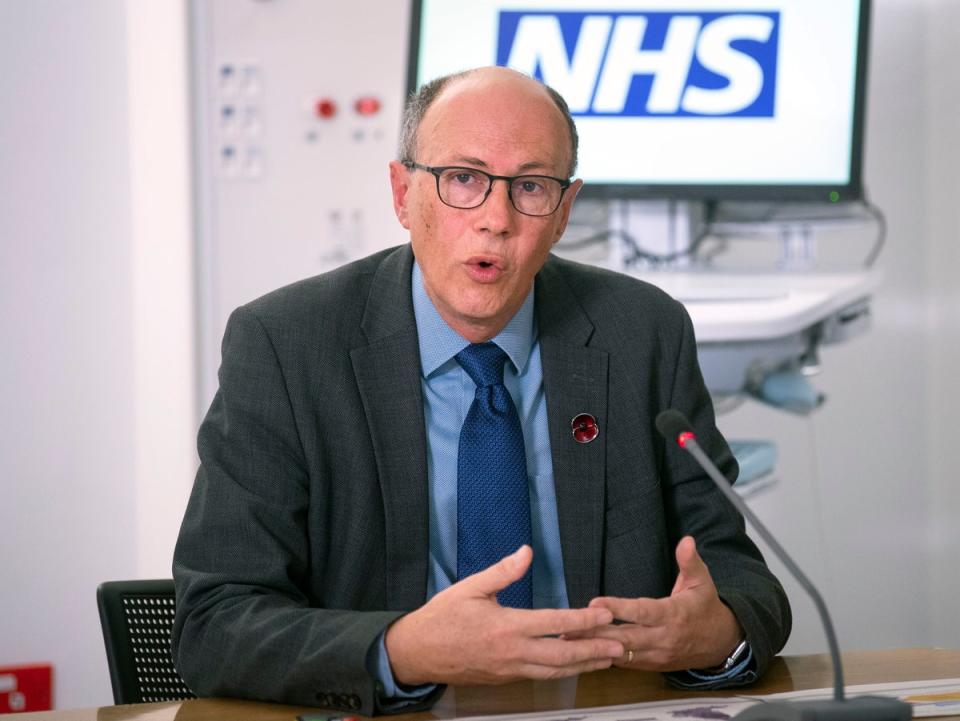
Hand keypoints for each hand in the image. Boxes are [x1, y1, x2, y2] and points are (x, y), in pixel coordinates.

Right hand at [384, 545, 624, 685]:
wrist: (417, 652)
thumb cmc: (442, 618)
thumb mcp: (470, 587)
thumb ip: (502, 571)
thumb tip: (527, 552)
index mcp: (506, 627)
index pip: (554, 625)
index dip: (583, 621)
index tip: (605, 615)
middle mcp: (512, 653)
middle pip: (563, 656)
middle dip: (595, 650)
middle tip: (620, 645)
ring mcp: (510, 670)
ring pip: (555, 672)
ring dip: (584, 665)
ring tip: (607, 658)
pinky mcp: (505, 679)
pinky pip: (540, 676)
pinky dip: (562, 671)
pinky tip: (573, 665)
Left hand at [579, 536, 742, 671]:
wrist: (721, 644)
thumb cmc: (705, 607)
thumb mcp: (702, 581)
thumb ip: (690, 562)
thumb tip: (686, 540)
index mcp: (674, 614)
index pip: (643, 612)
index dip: (619, 609)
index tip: (596, 604)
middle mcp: (663, 638)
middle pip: (626, 637)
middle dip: (597, 633)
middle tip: (570, 626)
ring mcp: (657, 655)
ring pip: (622, 653)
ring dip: (596, 647)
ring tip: (569, 639)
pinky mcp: (651, 665)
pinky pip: (626, 663)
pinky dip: (605, 657)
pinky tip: (584, 651)